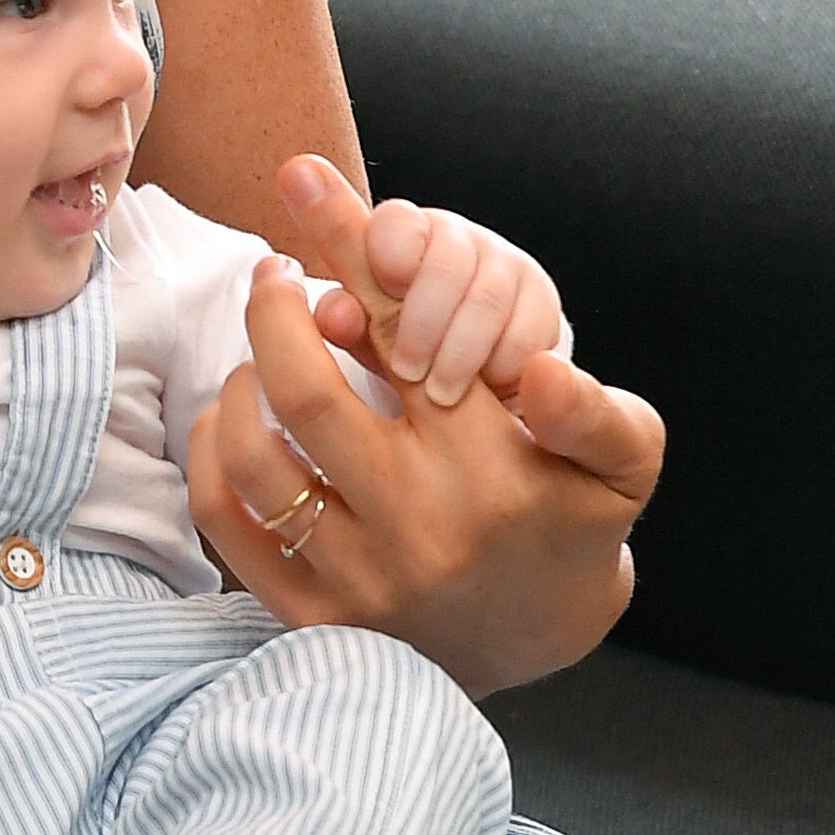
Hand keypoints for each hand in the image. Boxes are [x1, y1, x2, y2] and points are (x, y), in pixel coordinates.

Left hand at [186, 209, 664, 695]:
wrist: (534, 643)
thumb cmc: (573, 524)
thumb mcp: (623, 462)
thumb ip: (597, 409)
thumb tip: (543, 368)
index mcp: (491, 470)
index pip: (403, 339)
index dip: (349, 257)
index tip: (307, 190)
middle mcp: (419, 523)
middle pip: (303, 392)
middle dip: (271, 312)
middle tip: (270, 276)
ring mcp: (360, 576)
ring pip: (253, 455)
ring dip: (239, 382)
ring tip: (259, 354)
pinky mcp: (311, 616)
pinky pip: (227, 520)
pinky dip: (211, 453)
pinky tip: (234, 420)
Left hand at [288, 163, 563, 404]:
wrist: (467, 376)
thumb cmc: (398, 343)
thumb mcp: (366, 333)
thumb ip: (346, 320)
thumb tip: (336, 316)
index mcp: (400, 233)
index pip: (396, 221)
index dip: (390, 251)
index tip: (386, 286)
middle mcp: (456, 239)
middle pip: (446, 263)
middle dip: (424, 321)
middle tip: (406, 370)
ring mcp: (504, 264)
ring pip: (487, 298)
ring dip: (460, 352)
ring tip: (439, 394)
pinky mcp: (542, 300)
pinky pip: (529, 329)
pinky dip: (505, 362)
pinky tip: (487, 388)